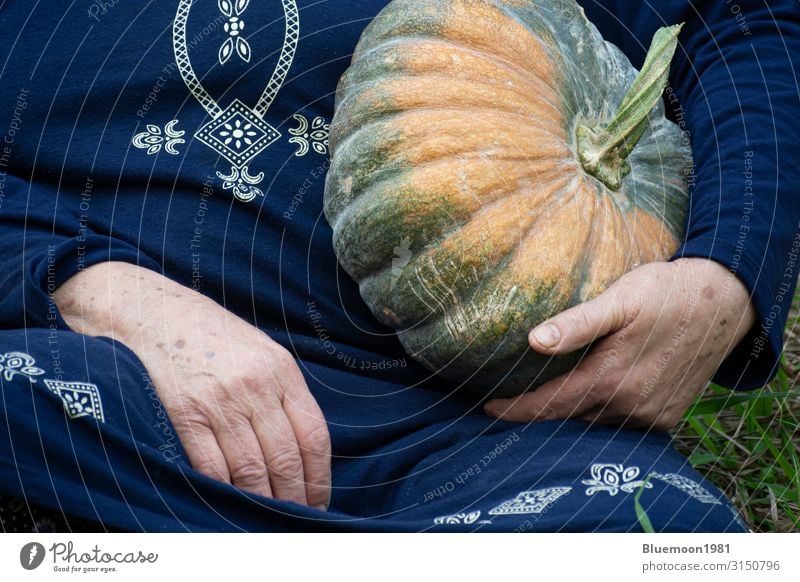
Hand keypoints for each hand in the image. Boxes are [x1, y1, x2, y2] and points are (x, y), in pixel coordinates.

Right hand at [53, 262, 330, 508]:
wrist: (149, 311)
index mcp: (282, 370)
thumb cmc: (208, 334)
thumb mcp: (259, 350)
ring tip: (265, 520)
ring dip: (261, 502)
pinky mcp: (184, 414)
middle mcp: (256, 387)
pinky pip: (211, 466)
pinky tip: (230, 504)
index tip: (319, 500)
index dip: (319, 476)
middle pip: (285, 459)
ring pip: (251, 469)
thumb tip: (300, 447)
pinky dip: (223, 491)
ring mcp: (220, 401)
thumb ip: (282, 391)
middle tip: (294, 520)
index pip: (313, 436)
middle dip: (293, 497)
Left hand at [484, 258, 755, 429]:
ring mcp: (650, 415)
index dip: (516, 409)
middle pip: (569, 417)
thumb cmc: (665, 292)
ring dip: (569, 412)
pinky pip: (620, 423)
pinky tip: (588, 396)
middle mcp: (629, 405)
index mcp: (610, 379)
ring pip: (593, 422)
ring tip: (545, 396)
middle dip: (539, 411)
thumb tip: (532, 341)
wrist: (724, 302)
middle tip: (509, 399)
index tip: (488, 406)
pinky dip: (599, 413)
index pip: (548, 405)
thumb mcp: (619, 300)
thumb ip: (577, 324)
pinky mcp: (666, 417)